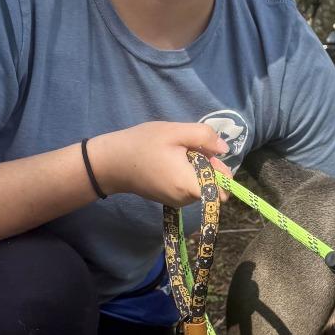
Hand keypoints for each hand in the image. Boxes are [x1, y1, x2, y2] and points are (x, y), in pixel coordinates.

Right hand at [86, 122, 229, 206]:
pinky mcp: (169, 199)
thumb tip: (224, 149)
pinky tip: (170, 161)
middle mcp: (186, 199)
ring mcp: (177, 202)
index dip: (221, 169)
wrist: (111, 162)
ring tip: (176, 153)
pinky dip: (186, 174)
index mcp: (189, 186)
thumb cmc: (142, 145)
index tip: (208, 154)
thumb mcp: (175, 132)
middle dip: (208, 165)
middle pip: (212, 185)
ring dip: (196, 168)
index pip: (222, 188)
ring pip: (200, 185)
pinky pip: (188, 187)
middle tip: (188, 148)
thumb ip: (204, 138)